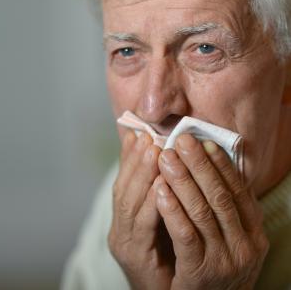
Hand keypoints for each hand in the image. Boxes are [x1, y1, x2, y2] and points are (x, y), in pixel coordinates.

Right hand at [108, 130, 173, 289]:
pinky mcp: (135, 258)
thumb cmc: (169, 256)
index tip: (141, 133)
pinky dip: (151, 203)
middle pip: (123, 188)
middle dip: (135, 160)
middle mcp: (119, 229)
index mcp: (124, 219)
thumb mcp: (162, 221)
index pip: (124, 182)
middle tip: (147, 136)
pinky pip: (143, 227)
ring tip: (153, 150)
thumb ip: (161, 194)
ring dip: (141, 174)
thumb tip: (166, 163)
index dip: (130, 157)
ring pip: (128, 203)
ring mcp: (124, 243)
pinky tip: (161, 184)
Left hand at [156, 134, 268, 289]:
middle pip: (219, 195)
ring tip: (165, 157)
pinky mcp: (201, 272)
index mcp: (253, 231)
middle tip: (181, 140)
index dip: (220, 164)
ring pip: (202, 212)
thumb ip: (225, 207)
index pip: (237, 190)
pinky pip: (185, 235)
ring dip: (182, 180)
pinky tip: (160, 189)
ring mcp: (224, 260)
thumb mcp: (230, 236)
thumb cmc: (217, 264)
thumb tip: (210, 165)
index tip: (204, 141)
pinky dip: (172, 210)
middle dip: (198, 165)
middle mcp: (244, 245)